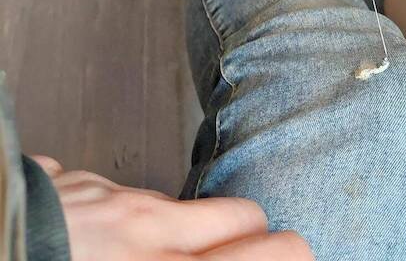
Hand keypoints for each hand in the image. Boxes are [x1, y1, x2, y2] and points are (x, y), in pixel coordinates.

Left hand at [34, 156, 313, 259]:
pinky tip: (96, 245)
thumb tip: (208, 248)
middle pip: (244, 214)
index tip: (298, 257)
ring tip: (156, 260)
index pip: (264, 250)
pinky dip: (127, 220)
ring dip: (185, 233)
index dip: (293, 254)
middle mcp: (148, 229)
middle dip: (256, 236)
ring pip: (182, 207)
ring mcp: (112, 198)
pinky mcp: (77, 181)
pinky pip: (125, 198)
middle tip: (245, 257)